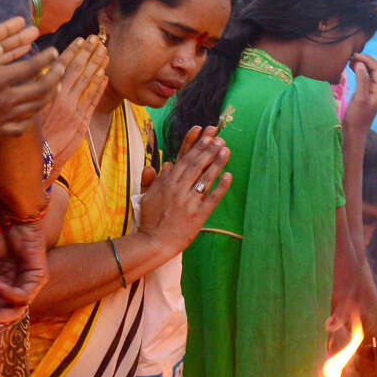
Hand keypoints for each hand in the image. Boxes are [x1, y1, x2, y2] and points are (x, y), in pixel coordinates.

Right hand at [0, 46, 64, 145]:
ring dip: (51, 94)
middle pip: (43, 88)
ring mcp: (5, 118)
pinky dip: (34, 116)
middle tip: (62, 66)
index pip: (33, 68)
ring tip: (56, 85)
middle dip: (57, 75)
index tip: (54, 50)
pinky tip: (34, 110)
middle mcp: (7, 100)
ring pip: (38, 107)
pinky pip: (24, 125)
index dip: (48, 58)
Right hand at [41, 35, 107, 179]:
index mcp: (45, 93)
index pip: (61, 66)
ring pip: (87, 83)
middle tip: (98, 39)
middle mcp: (60, 98)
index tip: (80, 40)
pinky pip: (92, 101)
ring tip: (105, 52)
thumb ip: (34, 91)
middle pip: (77, 70)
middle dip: (88, 53)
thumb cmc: (28, 135)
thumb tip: (40, 75)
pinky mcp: (80, 122)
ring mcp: (72, 110)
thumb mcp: (25, 108)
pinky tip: (105, 76)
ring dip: (97, 66)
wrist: (37, 161)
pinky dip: (99, 88)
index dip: (72, 51)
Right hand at [138, 126, 231, 256]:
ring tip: (226, 150)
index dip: (196, 145)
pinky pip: (212, 198)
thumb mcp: (147, 196)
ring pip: (206, 178)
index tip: (205, 134)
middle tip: (220, 138)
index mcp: (167, 183)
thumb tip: (167, 164)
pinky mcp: (198, 215)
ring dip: (217, 163)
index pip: (184, 159)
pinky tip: (229, 175)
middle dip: (209, 149)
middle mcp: (179, 190)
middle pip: (197, 165)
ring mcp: (189, 202)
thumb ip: (154, 179)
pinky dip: (221, 186)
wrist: (153, 242)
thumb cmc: (149, 220)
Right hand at [344, 53, 376, 132]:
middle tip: (351, 57)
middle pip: (375, 69)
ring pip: (370, 74)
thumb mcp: (359, 98)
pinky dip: (359, 72)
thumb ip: (361, 80)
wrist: (353, 134)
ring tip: (350, 61)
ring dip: (362, 66)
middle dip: (365, 61)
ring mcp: (372, 93)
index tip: (354, 56)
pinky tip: (351, 70)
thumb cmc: (356, 118)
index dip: (367, 59)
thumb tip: (361, 64)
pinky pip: (365, 80)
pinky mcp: (365, 96)